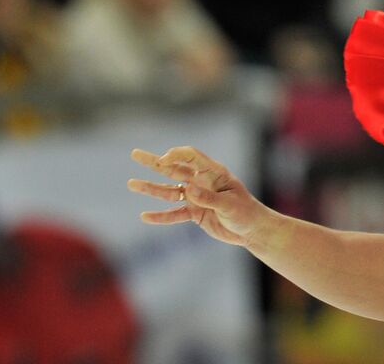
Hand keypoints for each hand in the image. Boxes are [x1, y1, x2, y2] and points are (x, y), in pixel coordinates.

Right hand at [128, 146, 270, 247]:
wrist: (251, 230)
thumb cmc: (246, 212)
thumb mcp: (229, 205)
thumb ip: (208, 198)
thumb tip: (188, 190)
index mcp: (214, 173)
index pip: (191, 157)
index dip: (175, 155)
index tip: (162, 161)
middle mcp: (202, 182)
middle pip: (174, 169)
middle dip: (155, 162)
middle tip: (135, 153)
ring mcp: (196, 197)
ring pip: (170, 191)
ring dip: (151, 188)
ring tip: (131, 183)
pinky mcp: (195, 213)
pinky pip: (174, 213)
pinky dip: (161, 216)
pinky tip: (145, 216)